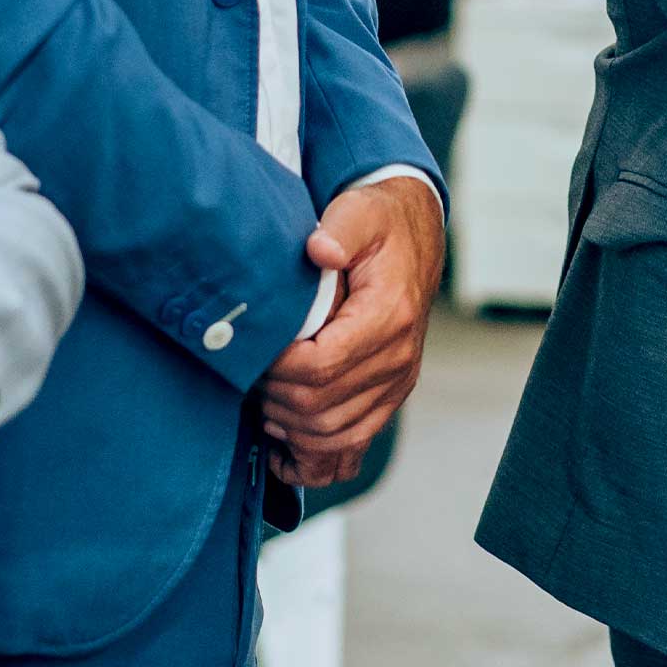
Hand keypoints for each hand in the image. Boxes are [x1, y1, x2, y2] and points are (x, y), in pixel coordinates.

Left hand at [259, 178, 443, 488]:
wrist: (415, 236)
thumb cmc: (381, 224)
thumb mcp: (360, 211)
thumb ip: (341, 229)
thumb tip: (319, 250)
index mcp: (391, 315)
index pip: (322, 367)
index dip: (277, 368)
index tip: (254, 349)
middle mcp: (400, 357)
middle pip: (322, 408)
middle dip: (275, 397)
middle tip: (250, 373)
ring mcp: (398, 381)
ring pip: (333, 435)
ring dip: (289, 425)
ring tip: (265, 397)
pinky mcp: (390, 395)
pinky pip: (353, 446)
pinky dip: (315, 455)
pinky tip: (284, 447)